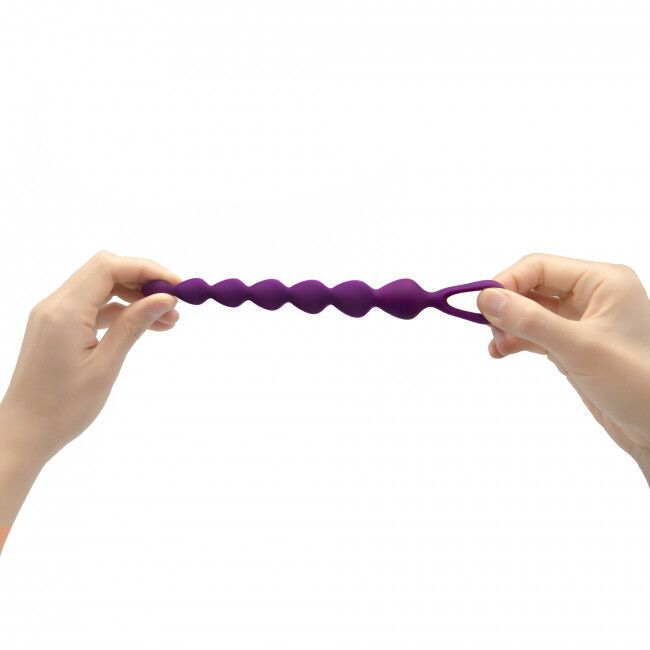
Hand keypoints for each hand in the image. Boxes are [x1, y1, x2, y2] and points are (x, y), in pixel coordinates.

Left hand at [0, 251, 179, 466]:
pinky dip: (121, 310)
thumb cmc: (63, 407)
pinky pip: (94, 306)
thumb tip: (165, 298)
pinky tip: (146, 325)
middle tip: (176, 301)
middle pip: (106, 270)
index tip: (178, 286)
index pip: (109, 268)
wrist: (24, 433)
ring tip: (169, 319)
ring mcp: (55, 315)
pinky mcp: (58, 326)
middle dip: (144, 280)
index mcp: (64, 312)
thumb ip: (134, 325)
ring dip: (136, 296)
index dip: (148, 270)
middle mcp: (55, 305)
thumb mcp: (105, 366)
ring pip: (102, 287)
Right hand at [477, 253, 649, 483]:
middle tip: (488, 329)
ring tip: (496, 345)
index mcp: (602, 281)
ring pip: (530, 310)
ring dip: (508, 325)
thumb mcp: (579, 348)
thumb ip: (530, 320)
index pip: (539, 266)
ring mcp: (581, 321)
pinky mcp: (573, 344)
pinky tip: (501, 352)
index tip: (480, 305)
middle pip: (532, 286)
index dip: (507, 282)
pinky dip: (516, 340)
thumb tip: (486, 298)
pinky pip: (535, 332)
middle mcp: (592, 295)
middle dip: (506, 306)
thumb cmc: (635, 383)